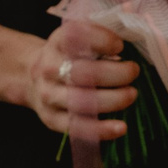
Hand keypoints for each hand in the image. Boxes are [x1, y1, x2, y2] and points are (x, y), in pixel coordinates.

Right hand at [23, 19, 136, 141]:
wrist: (33, 76)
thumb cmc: (68, 55)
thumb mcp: (78, 39)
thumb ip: (100, 39)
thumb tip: (124, 51)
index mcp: (57, 42)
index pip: (75, 37)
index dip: (101, 40)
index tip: (120, 46)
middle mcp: (48, 68)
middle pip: (82, 74)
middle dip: (115, 74)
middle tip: (134, 71)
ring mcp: (48, 95)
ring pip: (81, 102)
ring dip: (112, 100)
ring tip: (131, 94)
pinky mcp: (51, 118)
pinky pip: (77, 127)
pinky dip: (101, 129)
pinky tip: (121, 127)